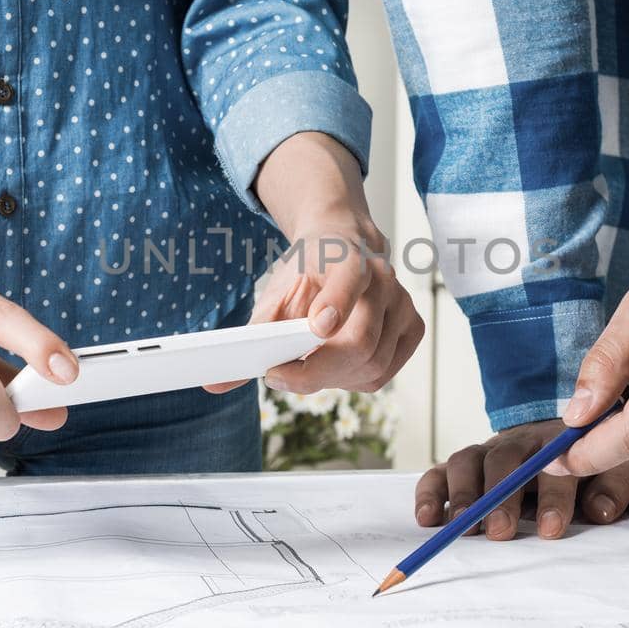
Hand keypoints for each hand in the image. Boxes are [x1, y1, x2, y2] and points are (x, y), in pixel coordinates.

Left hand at [210, 133, 423, 394]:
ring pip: (371, 367)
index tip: (318, 326)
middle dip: (315, 372)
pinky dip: (354, 379)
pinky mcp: (412, 326)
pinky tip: (335, 366)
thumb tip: (215, 383)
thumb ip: (250, 337)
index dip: (336, 304)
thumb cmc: (308, 271)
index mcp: (348, 258)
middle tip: (279, 376)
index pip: (348, 280)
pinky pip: (382, 373)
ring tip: (305, 367)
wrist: (344, 244)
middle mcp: (384, 279)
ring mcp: (402, 304)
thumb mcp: (274, 293)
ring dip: (332, 379)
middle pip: (358, 345)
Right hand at [416, 421, 628, 540]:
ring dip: (463, 494)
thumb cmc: (596, 464)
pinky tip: (427, 518)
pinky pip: (440, 472)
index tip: (552, 528)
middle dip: (500, 496)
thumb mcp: (621, 469)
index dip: (552, 495)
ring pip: (468, 460)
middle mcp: (520, 442)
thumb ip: (613, 488)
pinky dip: (430, 492)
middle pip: (504, 460)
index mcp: (561, 442)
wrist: (574, 441)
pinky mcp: (466, 467)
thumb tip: (599, 512)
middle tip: (501, 531)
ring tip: (463, 527)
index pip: (555, 463)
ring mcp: (489, 452)